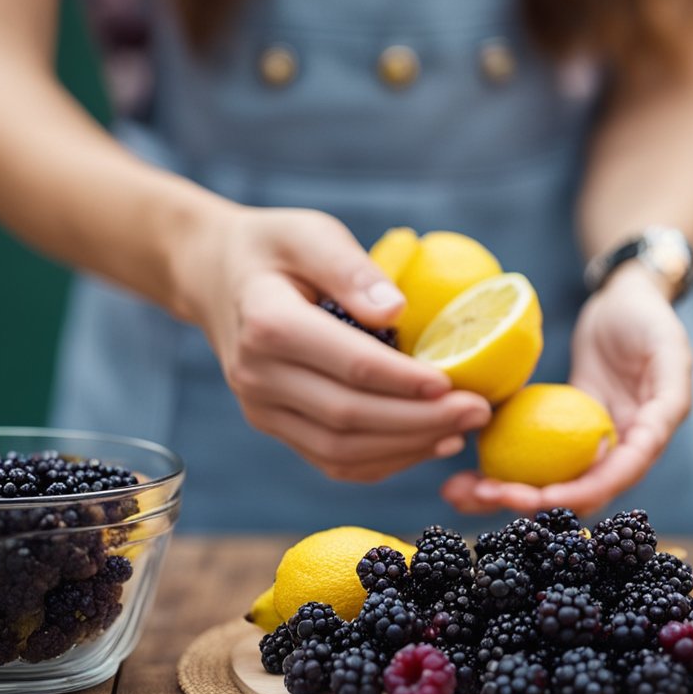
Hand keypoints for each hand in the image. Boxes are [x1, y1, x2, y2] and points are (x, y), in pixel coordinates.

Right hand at [180, 204, 491, 481]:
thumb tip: (397, 310)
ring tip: (461, 431)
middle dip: (419, 421)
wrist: (215, 276)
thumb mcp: (309, 233)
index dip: (403, 380)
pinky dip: (383, 460)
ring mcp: (261, 408)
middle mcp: (257, 375)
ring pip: (340, 449)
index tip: (454, 382)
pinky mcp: (274, 425)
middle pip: (348, 416)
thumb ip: (350, 267)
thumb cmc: (274, 248)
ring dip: (407, 447)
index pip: (348, 364)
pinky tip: (427, 444)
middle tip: (477, 411)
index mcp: (267, 323)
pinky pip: (331, 460)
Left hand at [441, 264, 691, 514]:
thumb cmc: (648, 317)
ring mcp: (590, 439)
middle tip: (487, 495)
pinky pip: (535, 456)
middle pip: (578, 490)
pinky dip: (505, 467)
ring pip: (550, 480)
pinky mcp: (564, 428)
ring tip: (463, 493)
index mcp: (652, 435)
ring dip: (509, 492)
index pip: (619, 475)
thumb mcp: (669, 347)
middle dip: (534, 501)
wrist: (623, 300)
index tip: (543, 498)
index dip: (583, 492)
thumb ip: (669, 389)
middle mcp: (623, 448)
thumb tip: (652, 432)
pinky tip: (468, 472)